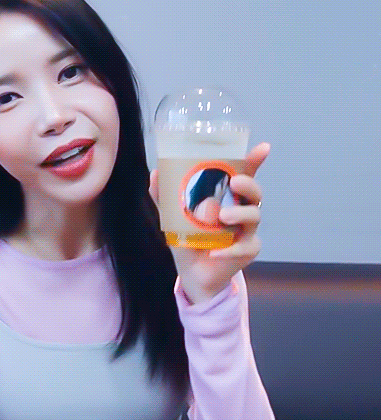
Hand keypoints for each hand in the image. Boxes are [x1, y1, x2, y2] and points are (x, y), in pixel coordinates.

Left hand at [149, 143, 269, 303]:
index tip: (262, 148)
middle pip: (255, 193)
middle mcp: (241, 209)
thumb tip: (156, 172)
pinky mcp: (247, 250)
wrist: (192, 271)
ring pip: (254, 216)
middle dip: (249, 185)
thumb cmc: (188, 236)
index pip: (243, 174)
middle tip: (235, 183)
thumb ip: (164, 194)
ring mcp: (247, 230)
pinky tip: (215, 252)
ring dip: (240, 214)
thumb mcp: (172, 214)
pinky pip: (245, 247)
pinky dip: (229, 250)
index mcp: (226, 196)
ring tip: (222, 216)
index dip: (254, 160)